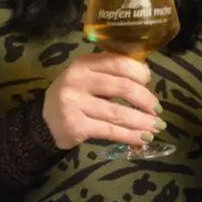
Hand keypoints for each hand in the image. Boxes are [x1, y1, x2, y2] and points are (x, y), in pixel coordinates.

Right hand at [43, 52, 164, 148]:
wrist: (44, 122)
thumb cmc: (74, 95)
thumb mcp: (87, 76)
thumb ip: (110, 72)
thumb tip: (147, 76)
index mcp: (84, 63)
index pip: (119, 62)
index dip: (140, 72)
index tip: (150, 81)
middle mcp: (78, 80)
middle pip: (122, 87)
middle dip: (146, 99)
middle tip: (158, 110)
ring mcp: (75, 103)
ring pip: (118, 112)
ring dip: (142, 121)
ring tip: (157, 127)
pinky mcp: (76, 126)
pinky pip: (110, 130)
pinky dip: (129, 136)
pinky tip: (142, 139)